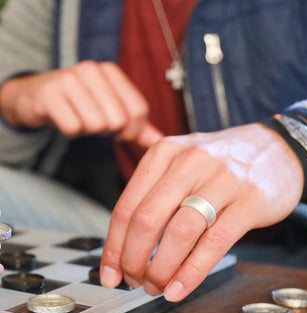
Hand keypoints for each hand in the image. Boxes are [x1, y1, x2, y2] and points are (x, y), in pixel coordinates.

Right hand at [0, 61, 162, 146]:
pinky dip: (70, 131)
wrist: (37, 96)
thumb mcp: (112, 110)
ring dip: (88, 130)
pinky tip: (64, 119)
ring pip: (96, 125)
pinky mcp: (49, 94)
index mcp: (112, 71)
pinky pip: (73, 128)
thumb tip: (161, 142)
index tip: (119, 130)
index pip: (139, 111)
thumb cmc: (81, 104)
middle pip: (119, 120)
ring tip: (78, 117)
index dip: (132, 130)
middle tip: (94, 122)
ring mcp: (68, 79)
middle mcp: (91, 69)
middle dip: (108, 131)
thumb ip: (138, 126)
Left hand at [100, 123, 303, 301]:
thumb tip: (127, 246)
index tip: (110, 274)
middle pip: (146, 221)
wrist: (280, 149)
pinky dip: (191, 273)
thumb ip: (156, 194)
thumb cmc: (225, 164)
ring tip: (157, 287)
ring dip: (161, 270)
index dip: (113, 248)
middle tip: (135, 281)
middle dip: (133, 261)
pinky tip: (180, 290)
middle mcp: (190, 162)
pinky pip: (213, 244)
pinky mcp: (250, 201)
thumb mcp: (184, 162)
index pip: (127, 207)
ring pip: (178, 233)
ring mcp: (223, 180)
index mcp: (165, 153)